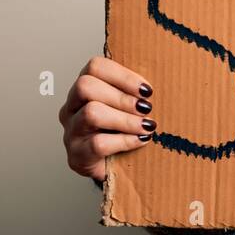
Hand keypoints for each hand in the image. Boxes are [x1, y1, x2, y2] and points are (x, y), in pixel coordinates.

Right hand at [59, 55, 155, 182]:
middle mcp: (71, 107)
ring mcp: (71, 132)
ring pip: (91, 113)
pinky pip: (98, 144)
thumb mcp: (129, 107)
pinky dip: (125, 141)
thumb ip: (136, 93)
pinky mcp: (77, 155)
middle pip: (86, 86)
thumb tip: (163, 82)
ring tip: (146, 126)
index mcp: (84, 89)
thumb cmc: (122, 132)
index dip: (123, 75)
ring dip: (125, 119)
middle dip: (122, 97)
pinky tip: (140, 141)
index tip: (147, 90)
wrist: (113, 168)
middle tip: (146, 109)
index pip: (95, 67)